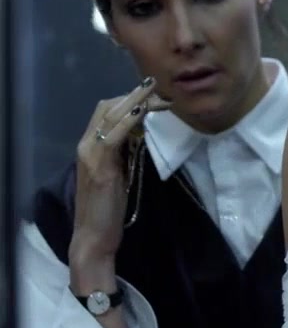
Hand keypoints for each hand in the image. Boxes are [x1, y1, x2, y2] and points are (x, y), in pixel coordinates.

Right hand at [68, 78, 169, 273]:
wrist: (93, 236)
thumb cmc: (108, 207)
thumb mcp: (119, 171)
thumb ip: (125, 151)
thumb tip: (142, 133)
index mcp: (90, 146)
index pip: (107, 110)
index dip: (130, 98)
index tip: (155, 93)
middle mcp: (86, 145)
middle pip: (108, 107)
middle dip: (135, 95)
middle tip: (162, 91)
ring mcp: (90, 154)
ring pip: (109, 116)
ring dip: (135, 102)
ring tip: (158, 94)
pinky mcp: (99, 166)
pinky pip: (112, 135)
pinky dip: (127, 120)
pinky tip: (142, 112)